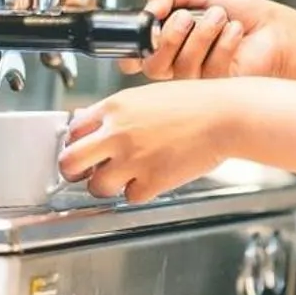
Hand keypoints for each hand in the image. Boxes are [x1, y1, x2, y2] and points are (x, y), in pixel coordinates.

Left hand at [58, 81, 234, 204]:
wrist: (226, 115)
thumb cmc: (194, 103)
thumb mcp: (146, 96)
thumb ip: (116, 112)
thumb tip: (89, 123)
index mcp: (114, 107)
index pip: (72, 131)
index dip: (75, 144)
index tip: (82, 151)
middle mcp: (117, 133)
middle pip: (69, 162)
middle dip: (74, 172)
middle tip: (86, 174)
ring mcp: (133, 159)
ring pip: (96, 186)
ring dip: (109, 185)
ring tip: (127, 176)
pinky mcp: (151, 181)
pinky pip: (130, 197)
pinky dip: (140, 192)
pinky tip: (153, 177)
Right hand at [127, 0, 289, 80]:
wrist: (275, 28)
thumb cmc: (242, 13)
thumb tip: (149, 7)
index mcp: (169, 44)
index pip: (135, 58)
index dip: (131, 51)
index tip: (143, 34)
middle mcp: (179, 65)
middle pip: (153, 65)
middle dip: (170, 35)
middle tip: (187, 17)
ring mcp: (198, 81)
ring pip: (181, 66)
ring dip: (202, 33)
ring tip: (219, 17)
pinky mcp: (218, 90)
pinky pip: (209, 70)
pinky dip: (224, 43)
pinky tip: (236, 33)